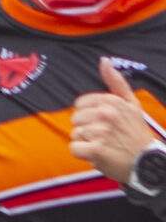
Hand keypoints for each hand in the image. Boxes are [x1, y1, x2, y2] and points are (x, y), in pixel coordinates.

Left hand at [68, 59, 160, 182]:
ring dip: (86, 142)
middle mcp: (107, 114)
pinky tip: (98, 154)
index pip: (80, 104)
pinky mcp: (96, 150)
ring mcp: (101, 132)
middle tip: (105, 135)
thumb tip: (103, 60)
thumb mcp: (130, 103)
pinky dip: (83, 154)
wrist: (147, 161)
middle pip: (75, 119)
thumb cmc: (135, 132)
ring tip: (104, 144)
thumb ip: (115, 82)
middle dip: (86, 128)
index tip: (103, 122)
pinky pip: (74, 148)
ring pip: (75, 134)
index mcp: (112, 102)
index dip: (88, 115)